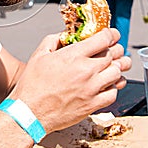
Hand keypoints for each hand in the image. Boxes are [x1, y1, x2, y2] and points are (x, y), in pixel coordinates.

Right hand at [10, 28, 128, 134]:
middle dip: (116, 49)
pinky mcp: (93, 105)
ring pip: (117, 73)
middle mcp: (86, 71)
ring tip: (114, 66)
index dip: (112, 34)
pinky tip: (108, 84)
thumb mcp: (39, 54)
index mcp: (73, 55)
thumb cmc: (33, 85)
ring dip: (117, 68)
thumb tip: (64, 35)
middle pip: (113, 55)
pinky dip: (114, 87)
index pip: (103, 39)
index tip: (113, 35)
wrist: (30, 113)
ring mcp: (91, 89)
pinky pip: (113, 93)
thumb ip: (54, 40)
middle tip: (114, 49)